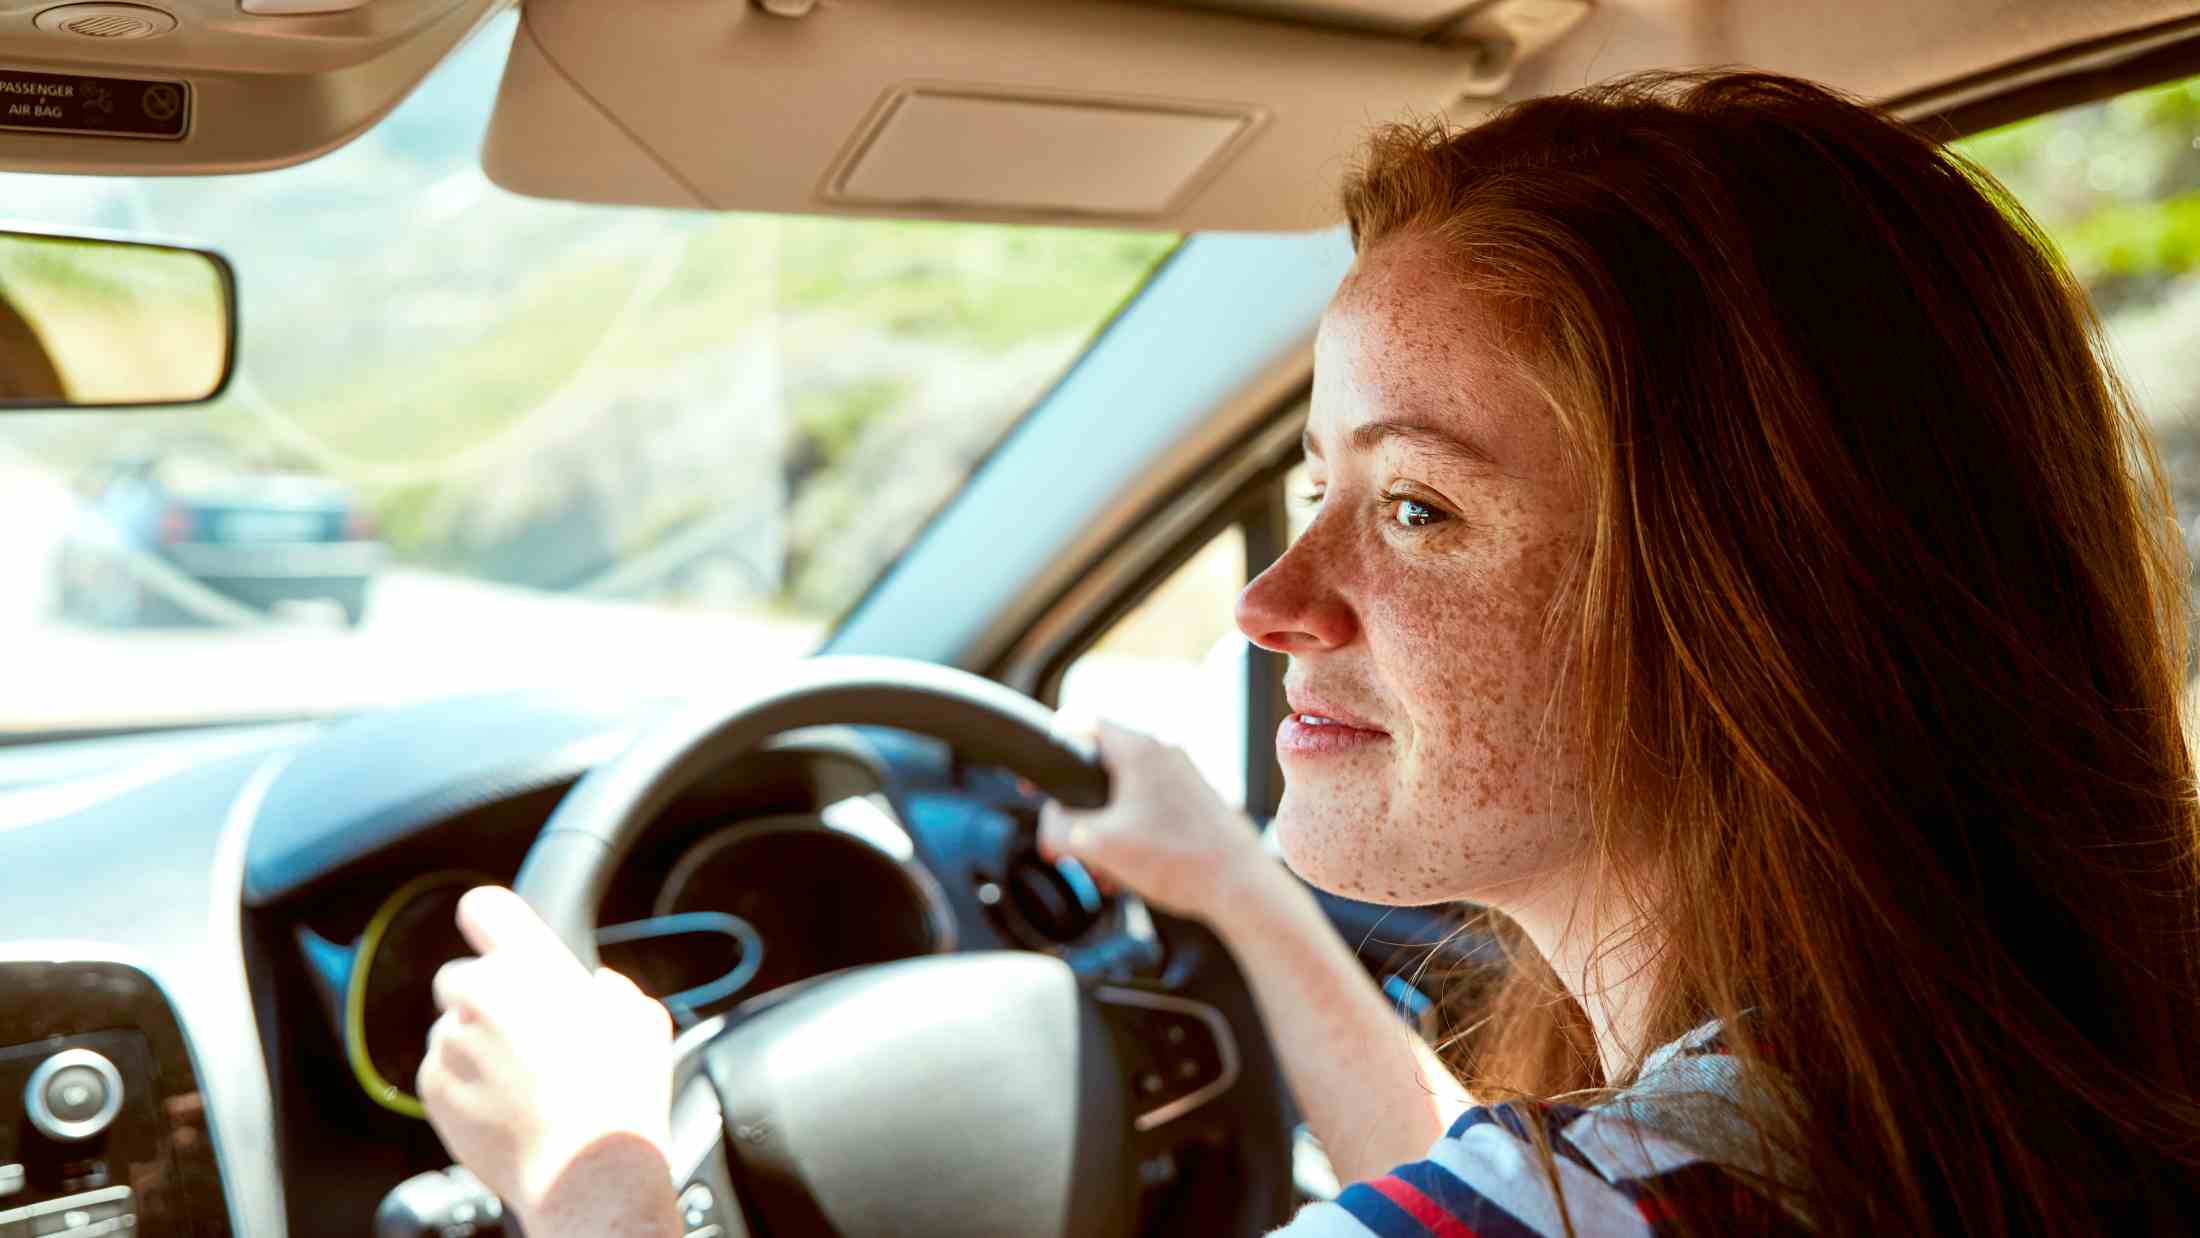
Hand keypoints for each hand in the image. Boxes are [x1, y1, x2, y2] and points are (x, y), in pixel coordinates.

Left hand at [418, 886, 678, 1235]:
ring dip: (475, 1045)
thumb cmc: (622, 1093)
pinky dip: (463, 1084)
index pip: (484, 908)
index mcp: (531, 965)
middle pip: (460, 977)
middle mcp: (481, 994)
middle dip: (484, 998)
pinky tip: (505, 1106)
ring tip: (521, 1083)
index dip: (488, 921)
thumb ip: (610, 989)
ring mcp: (452, 1041)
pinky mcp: (433, 1086)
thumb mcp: (642, 1019)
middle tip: (522, 1033)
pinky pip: (441, 1071)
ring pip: (452, 1029)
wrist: (585, 1171)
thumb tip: (595, 989)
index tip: (493, 937)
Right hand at [1036, 720, 1270, 921]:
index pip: (1082, 722)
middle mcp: (1164, 754)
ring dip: (1105, 828)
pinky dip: (1132, 833)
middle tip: (1069, 839)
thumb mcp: (1098, 845)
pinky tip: (1129, 871)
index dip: (1053, 745)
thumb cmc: (1178, 860)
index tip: (1039, 774)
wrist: (1240, 886)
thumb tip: (1049, 822)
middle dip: (1080, 808)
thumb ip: (1059, 828)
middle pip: (1101, 766)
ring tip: (1102, 868)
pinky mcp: (1195, 801)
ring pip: (1125, 793)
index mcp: (1139, 750)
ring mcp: (1183, 777)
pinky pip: (1150, 808)